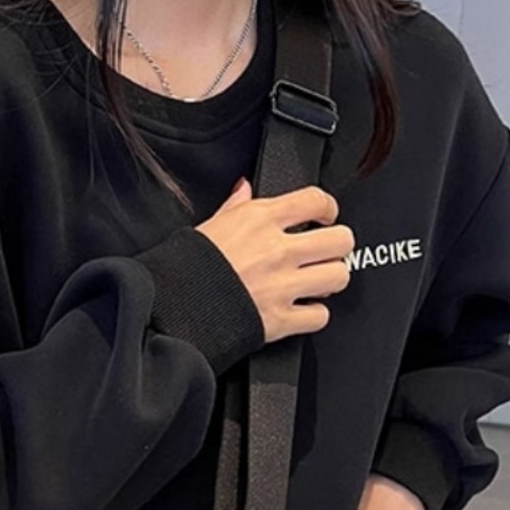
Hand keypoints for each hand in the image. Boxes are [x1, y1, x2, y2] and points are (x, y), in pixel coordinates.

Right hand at [196, 179, 354, 342]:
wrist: (169, 312)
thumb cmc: (184, 272)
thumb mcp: (207, 227)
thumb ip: (234, 208)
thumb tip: (244, 189)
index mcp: (260, 220)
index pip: (317, 201)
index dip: (328, 209)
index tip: (325, 217)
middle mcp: (276, 251)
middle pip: (340, 239)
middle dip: (336, 246)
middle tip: (325, 252)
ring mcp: (281, 286)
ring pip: (338, 276)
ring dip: (330, 279)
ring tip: (316, 281)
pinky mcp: (279, 320)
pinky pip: (320, 316)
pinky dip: (315, 315)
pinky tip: (302, 310)